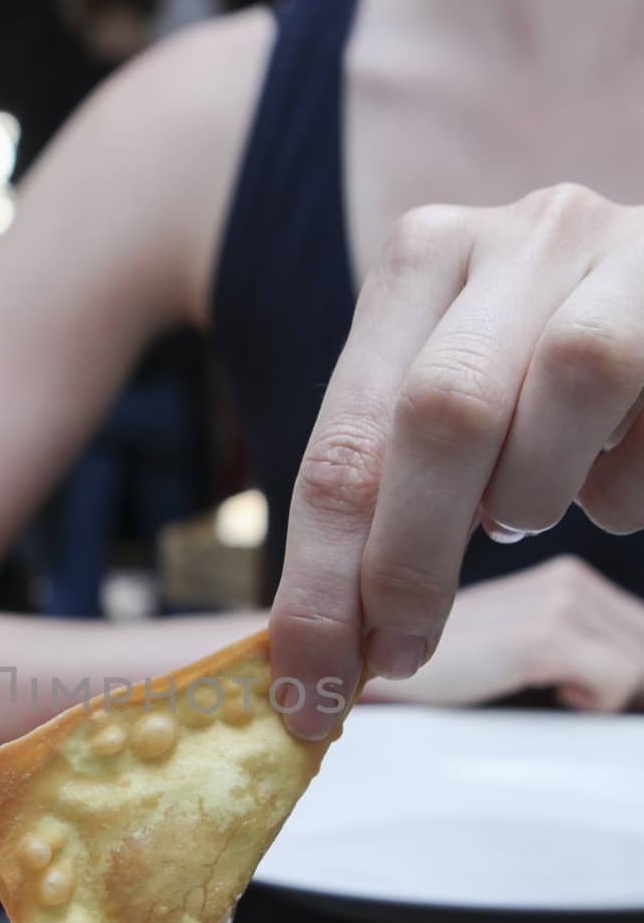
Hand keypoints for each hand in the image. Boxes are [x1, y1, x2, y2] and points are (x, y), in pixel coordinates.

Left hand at [272, 184, 643, 735]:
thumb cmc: (537, 382)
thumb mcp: (447, 412)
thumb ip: (386, 495)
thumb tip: (320, 652)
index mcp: (422, 261)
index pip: (344, 441)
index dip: (320, 581)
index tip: (309, 685)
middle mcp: (516, 237)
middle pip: (443, 414)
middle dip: (413, 560)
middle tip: (400, 651)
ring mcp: (620, 250)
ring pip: (569, 387)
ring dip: (536, 496)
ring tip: (529, 505)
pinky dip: (624, 488)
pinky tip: (610, 476)